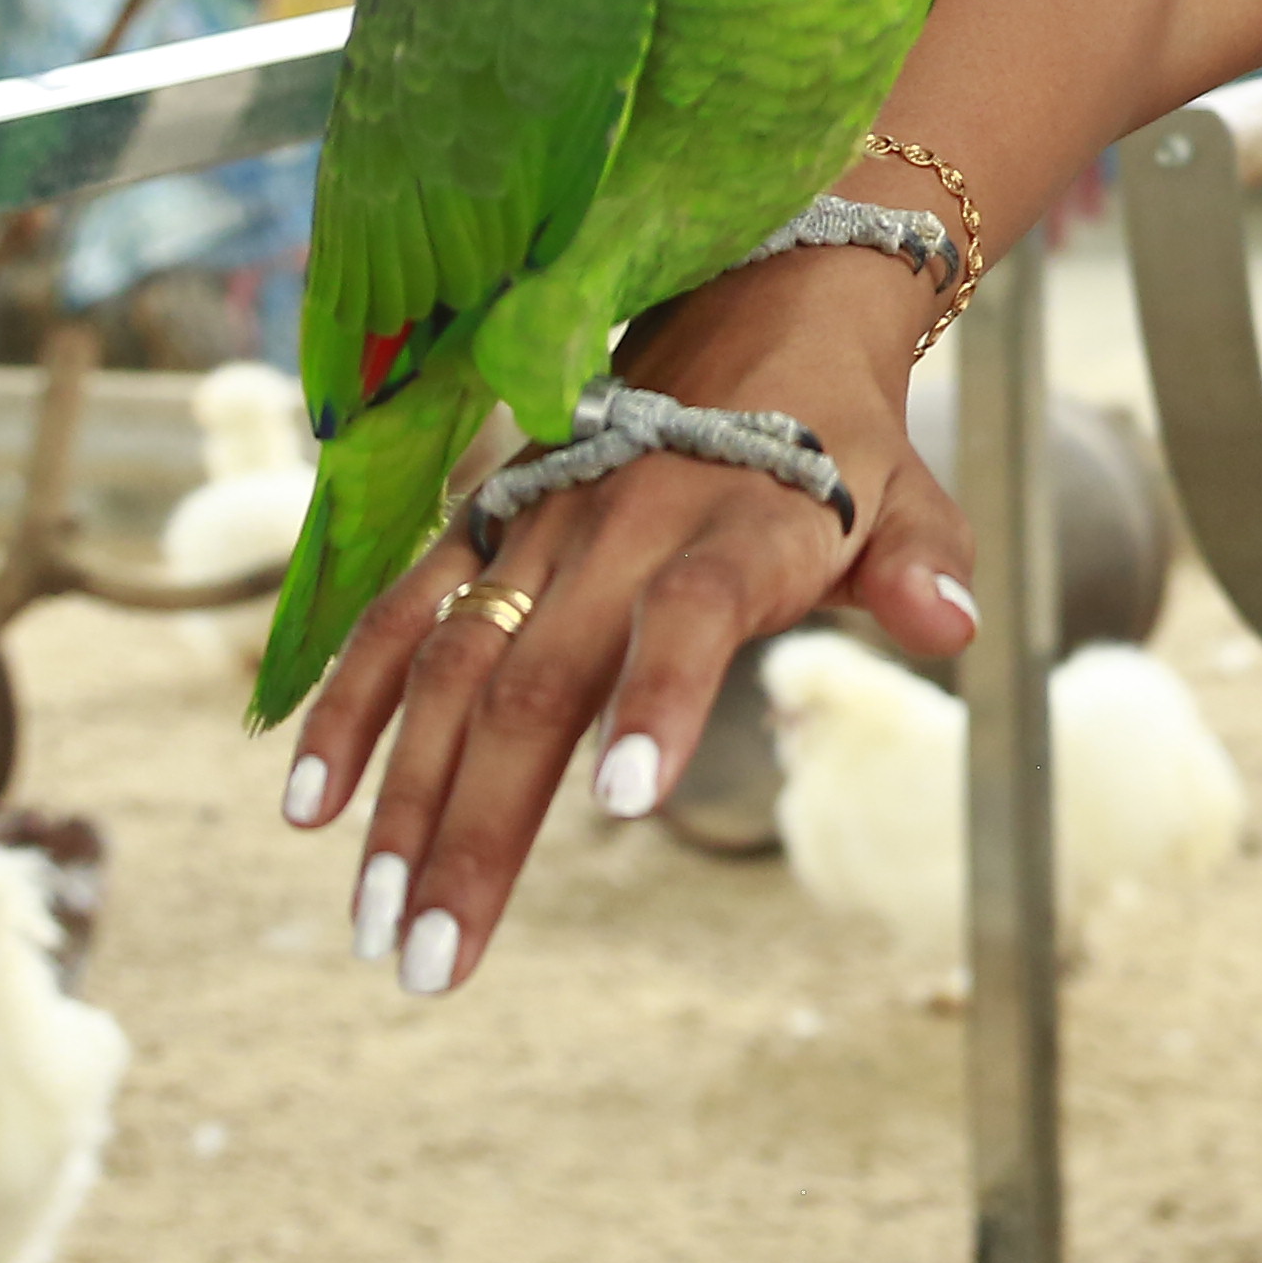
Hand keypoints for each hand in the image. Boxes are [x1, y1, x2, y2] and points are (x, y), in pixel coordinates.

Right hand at [278, 246, 980, 994]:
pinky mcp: (482, 526)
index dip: (663, 697)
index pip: (696, 613)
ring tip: (380, 924)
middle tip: (437, 961)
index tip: (627, 801)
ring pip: (452, 669)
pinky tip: (308, 809)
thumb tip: (953, 625)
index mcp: (739, 526)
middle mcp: (623, 528)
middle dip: (480, 829)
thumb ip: (921, 564)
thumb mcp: (908, 494)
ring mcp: (539, 528)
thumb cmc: (839, 441)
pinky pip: (399, 617)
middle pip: (542, 681)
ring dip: (405, 800)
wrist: (759, 301)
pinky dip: (350, 706)